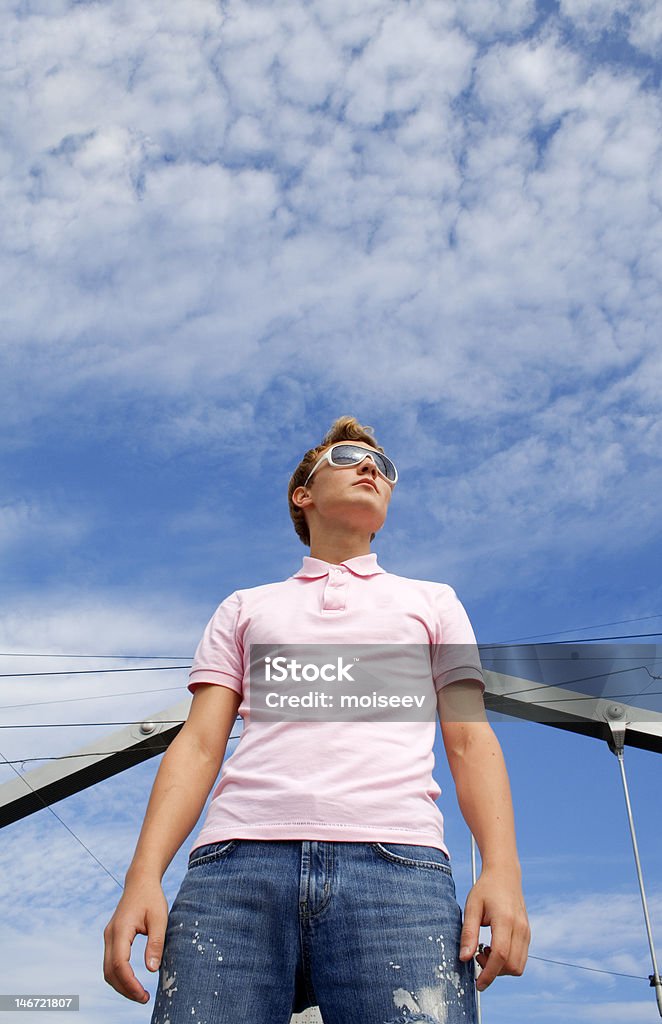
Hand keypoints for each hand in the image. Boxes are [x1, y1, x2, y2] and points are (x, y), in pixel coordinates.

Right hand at [103, 877, 168, 1002]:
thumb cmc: (152, 897)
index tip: (144, 995)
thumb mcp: (160, 918)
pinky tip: (133, 981)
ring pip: (108, 969)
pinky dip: (119, 975)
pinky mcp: (112, 938)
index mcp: (121, 929)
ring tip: (140, 993)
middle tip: (144, 998)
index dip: (130, 983)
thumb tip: (152, 969)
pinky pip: (111, 962)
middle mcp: (110, 935)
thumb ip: (156, 943)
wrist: (140, 880)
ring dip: (121, 984)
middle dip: (125, 989)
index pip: (120, 964)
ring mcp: (109, 936)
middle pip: (110, 971)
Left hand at [458, 868, 529, 990]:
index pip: (500, 956)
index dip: (489, 973)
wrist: (505, 875)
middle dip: (494, 971)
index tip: (478, 984)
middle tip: (477, 956)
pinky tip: (494, 947)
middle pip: (511, 965)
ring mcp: (526, 932)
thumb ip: (468, 933)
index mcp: (505, 920)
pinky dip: (508, 961)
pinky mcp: (527, 934)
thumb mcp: (472, 907)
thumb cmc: (486, 889)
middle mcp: (520, 928)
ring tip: (485, 950)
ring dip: (502, 968)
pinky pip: (521, 958)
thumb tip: (464, 958)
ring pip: (519, 965)